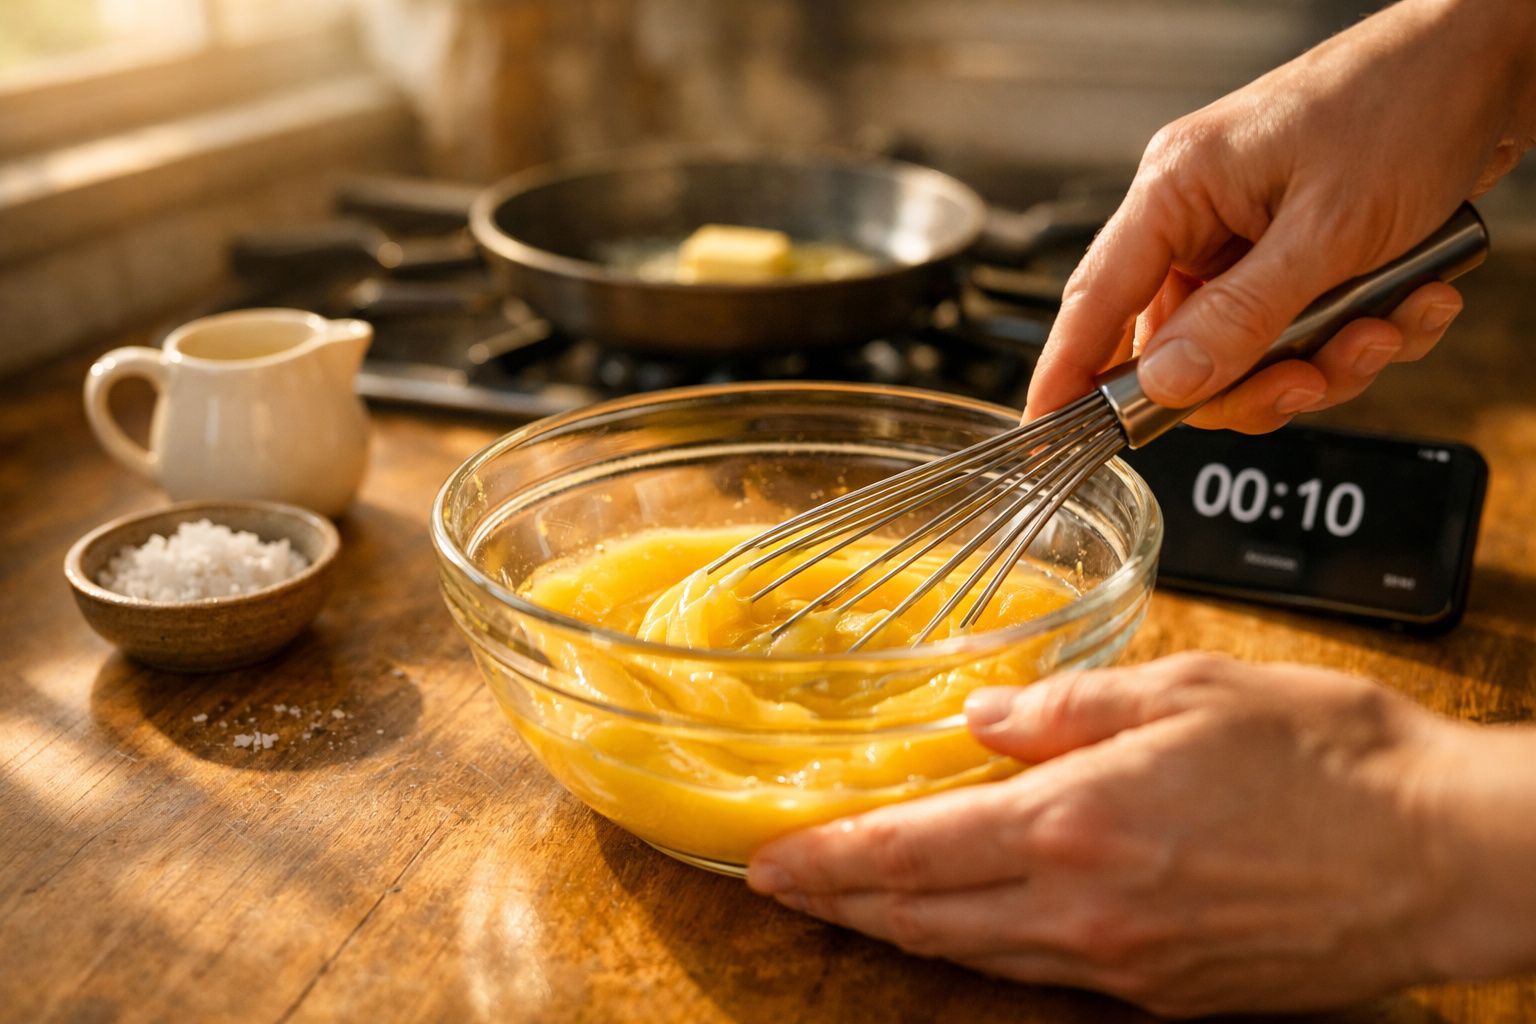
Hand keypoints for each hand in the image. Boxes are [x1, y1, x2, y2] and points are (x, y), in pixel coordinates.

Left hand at [747, 654, 1463, 1016]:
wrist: (1443, 856)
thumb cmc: (1329, 758)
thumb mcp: (1186, 689)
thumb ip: (1067, 703)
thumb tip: (984, 715)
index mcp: (1077, 823)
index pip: (911, 853)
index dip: (826, 861)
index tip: (765, 860)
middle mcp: (1085, 910)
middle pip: (924, 920)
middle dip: (841, 905)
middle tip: (781, 886)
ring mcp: (1125, 964)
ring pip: (975, 958)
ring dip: (901, 933)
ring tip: (852, 906)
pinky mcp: (1165, 993)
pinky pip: (1043, 974)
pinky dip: (983, 949)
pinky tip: (969, 923)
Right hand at [1025, 0, 1535, 432]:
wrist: (1491, 61)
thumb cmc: (1405, 104)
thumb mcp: (1329, 228)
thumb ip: (1243, 316)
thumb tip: (1167, 384)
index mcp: (1177, 189)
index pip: (1095, 300)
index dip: (1067, 374)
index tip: (1046, 434)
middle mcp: (1201, 218)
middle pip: (1182, 349)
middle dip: (1256, 380)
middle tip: (1310, 380)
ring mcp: (1249, 240)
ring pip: (1249, 353)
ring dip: (1326, 360)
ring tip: (1389, 324)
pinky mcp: (1296, 256)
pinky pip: (1300, 335)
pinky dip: (1360, 336)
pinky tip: (1411, 301)